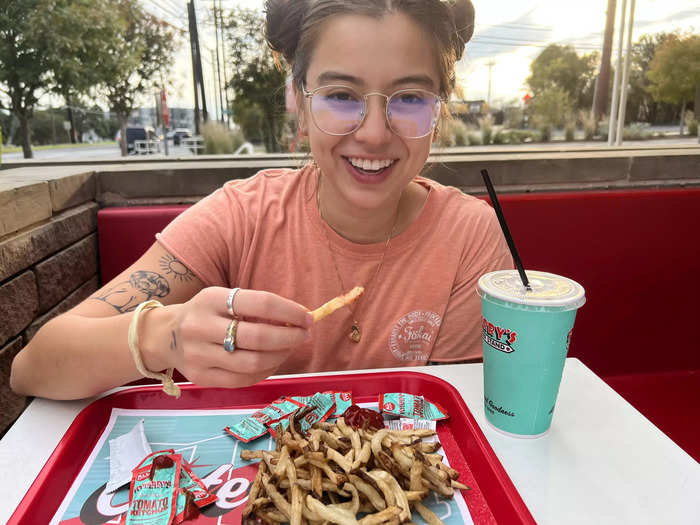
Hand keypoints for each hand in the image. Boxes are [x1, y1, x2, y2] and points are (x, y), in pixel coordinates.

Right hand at [148, 287, 312, 387]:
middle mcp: (201, 326)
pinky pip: (244, 379)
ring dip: (281, 356)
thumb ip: (256, 307)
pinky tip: (273, 361)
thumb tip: (299, 319)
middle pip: (258, 336)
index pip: (261, 303)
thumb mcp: (224, 299)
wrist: (164, 335)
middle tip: (304, 335)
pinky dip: (266, 371)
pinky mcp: (201, 377)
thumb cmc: (207, 314)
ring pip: (253, 362)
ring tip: (290, 348)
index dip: (290, 311)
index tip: (307, 317)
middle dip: (290, 337)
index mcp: (211, 299)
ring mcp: (199, 355)